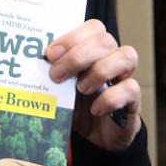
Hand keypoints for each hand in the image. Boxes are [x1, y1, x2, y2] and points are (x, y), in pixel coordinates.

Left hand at [45, 20, 141, 150]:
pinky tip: (95, 109)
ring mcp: (125, 78)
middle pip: (106, 40)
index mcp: (94, 50)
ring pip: (126, 56)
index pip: (93, 27)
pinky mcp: (133, 101)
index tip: (50, 54)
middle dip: (78, 56)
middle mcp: (112, 58)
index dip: (71, 37)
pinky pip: (131, 89)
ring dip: (99, 71)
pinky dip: (111, 98)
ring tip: (80, 89)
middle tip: (57, 75)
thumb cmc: (77, 105)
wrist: (95, 138)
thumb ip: (53, 74)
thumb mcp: (61, 88)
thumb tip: (31, 65)